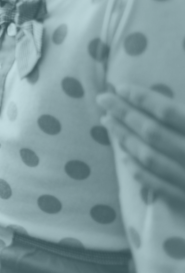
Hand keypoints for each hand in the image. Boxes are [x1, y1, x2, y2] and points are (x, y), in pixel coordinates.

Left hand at [97, 85, 184, 206]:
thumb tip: (169, 98)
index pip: (168, 112)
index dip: (141, 98)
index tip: (120, 86)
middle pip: (152, 132)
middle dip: (123, 113)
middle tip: (102, 99)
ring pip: (149, 157)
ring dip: (124, 138)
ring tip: (108, 122)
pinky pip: (158, 185)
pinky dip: (138, 171)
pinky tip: (124, 158)